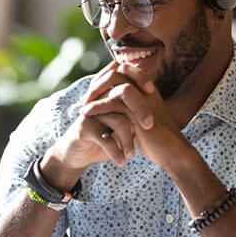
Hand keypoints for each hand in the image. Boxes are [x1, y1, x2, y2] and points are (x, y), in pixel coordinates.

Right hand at [40, 61, 156, 189]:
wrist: (77, 154)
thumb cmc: (103, 138)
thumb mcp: (120, 125)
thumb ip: (133, 113)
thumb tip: (157, 106)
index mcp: (108, 94)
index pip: (125, 74)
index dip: (139, 77)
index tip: (152, 90)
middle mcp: (99, 100)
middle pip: (123, 95)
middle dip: (141, 111)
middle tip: (149, 126)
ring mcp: (91, 112)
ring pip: (119, 121)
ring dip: (128, 141)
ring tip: (132, 155)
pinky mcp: (84, 127)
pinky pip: (106, 138)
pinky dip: (116, 152)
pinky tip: (122, 162)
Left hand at [80, 62, 186, 169]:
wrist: (171, 153)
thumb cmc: (154, 139)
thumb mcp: (137, 120)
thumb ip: (126, 109)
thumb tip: (107, 104)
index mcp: (146, 88)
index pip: (123, 70)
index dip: (105, 77)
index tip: (92, 92)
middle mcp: (145, 89)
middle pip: (118, 70)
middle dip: (98, 81)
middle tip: (86, 97)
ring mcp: (144, 98)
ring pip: (115, 82)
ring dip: (95, 92)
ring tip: (83, 106)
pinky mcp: (139, 111)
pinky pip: (114, 101)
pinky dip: (97, 106)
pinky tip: (86, 113)